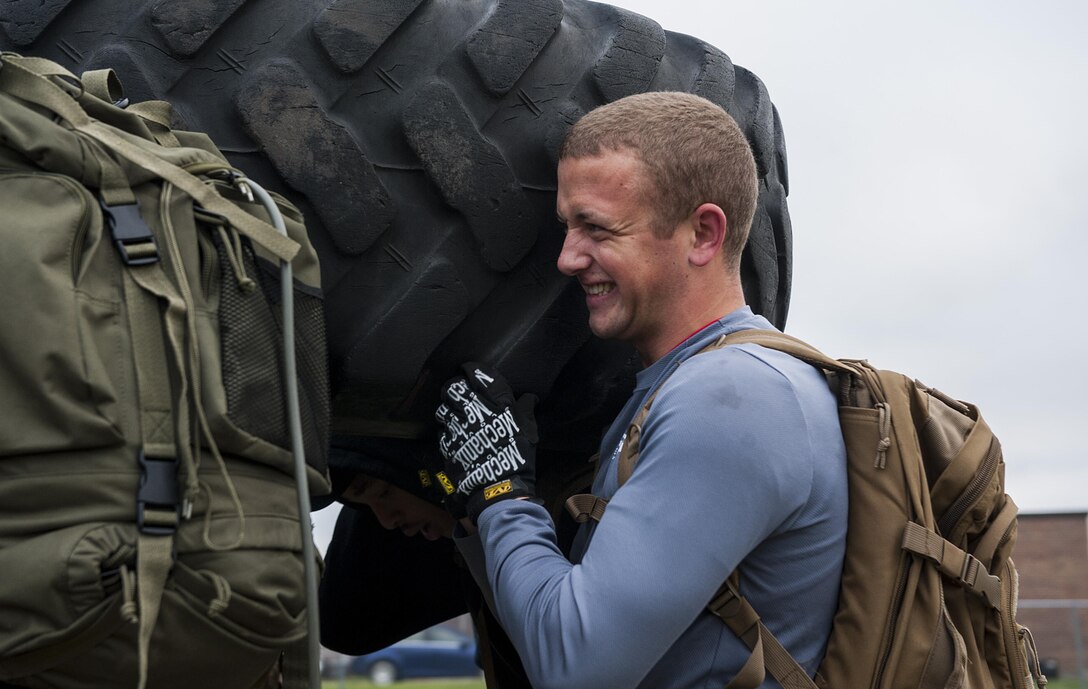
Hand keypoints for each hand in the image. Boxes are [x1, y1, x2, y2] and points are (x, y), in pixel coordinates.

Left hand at [435, 362, 537, 523]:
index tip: (469, 370)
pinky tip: (453, 434)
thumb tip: (530, 397)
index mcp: (494, 401)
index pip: (477, 373)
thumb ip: (526, 409)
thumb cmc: (517, 455)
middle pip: (453, 387)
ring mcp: (456, 425)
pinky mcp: (446, 442)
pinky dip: (446, 430)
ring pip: (442, 407)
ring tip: (453, 413)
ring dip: (447, 408)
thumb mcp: (528, 430)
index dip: (471, 369)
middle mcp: (472, 408)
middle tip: (458, 392)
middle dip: (454, 387)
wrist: (496, 486)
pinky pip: (441, 430)